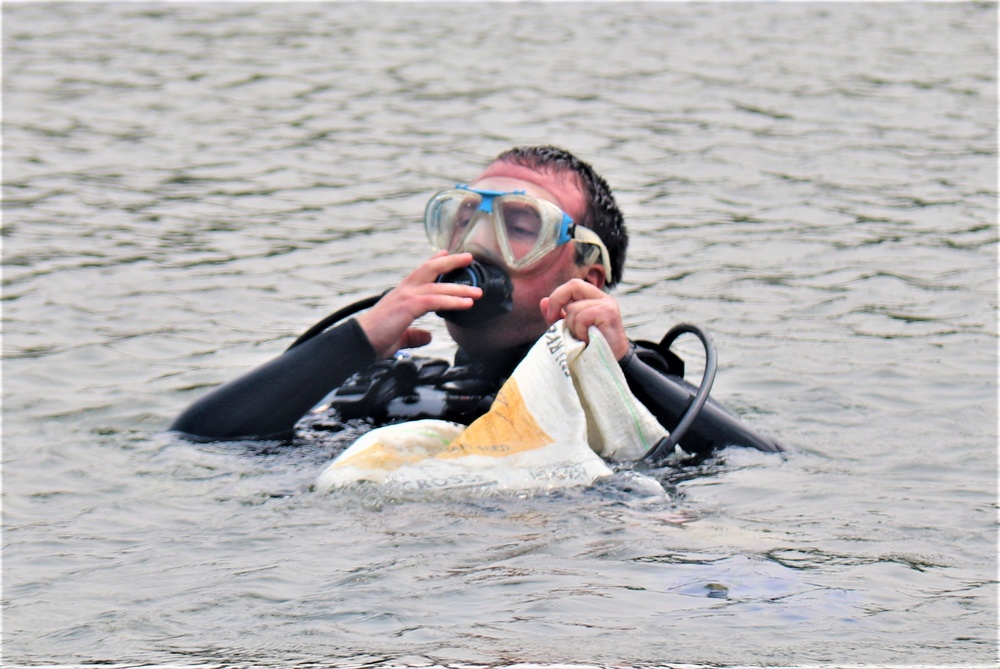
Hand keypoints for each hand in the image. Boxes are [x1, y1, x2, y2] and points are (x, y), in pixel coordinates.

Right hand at [357, 251, 481, 358]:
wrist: (359, 343)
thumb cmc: (375, 339)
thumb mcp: (400, 337)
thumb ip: (415, 335)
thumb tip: (428, 336)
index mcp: (401, 295)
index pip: (420, 273)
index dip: (434, 261)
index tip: (445, 253)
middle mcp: (404, 291)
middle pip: (430, 269)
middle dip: (450, 261)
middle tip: (468, 257)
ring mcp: (406, 296)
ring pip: (438, 285)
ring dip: (460, 288)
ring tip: (477, 291)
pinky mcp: (408, 306)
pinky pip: (435, 300)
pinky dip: (453, 301)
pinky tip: (466, 303)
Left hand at [540, 278, 630, 359]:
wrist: (609, 363)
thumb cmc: (590, 347)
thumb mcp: (569, 329)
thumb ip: (557, 316)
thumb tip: (543, 301)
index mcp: (594, 299)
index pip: (572, 285)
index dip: (557, 297)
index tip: (551, 317)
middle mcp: (602, 298)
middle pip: (573, 285)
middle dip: (558, 301)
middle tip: (553, 320)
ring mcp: (607, 304)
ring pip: (573, 308)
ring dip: (572, 327)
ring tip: (582, 338)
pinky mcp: (608, 313)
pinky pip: (582, 317)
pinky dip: (580, 331)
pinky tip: (588, 339)